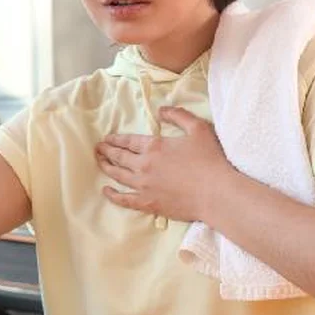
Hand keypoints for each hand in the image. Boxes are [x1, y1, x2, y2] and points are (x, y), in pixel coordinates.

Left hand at [95, 107, 235, 223]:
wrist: (216, 193)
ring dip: (106, 167)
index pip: (128, 141)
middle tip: (98, 148)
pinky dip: (113, 195)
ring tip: (99, 162)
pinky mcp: (149, 204)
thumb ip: (178, 115)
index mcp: (154, 146)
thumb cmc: (209, 160)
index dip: (116, 139)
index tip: (107, 138)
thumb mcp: (198, 128)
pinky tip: (106, 191)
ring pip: (118, 176)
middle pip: (119, 157)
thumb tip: (161, 110)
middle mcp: (144, 165)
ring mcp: (144, 186)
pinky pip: (124, 200)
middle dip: (107, 151)